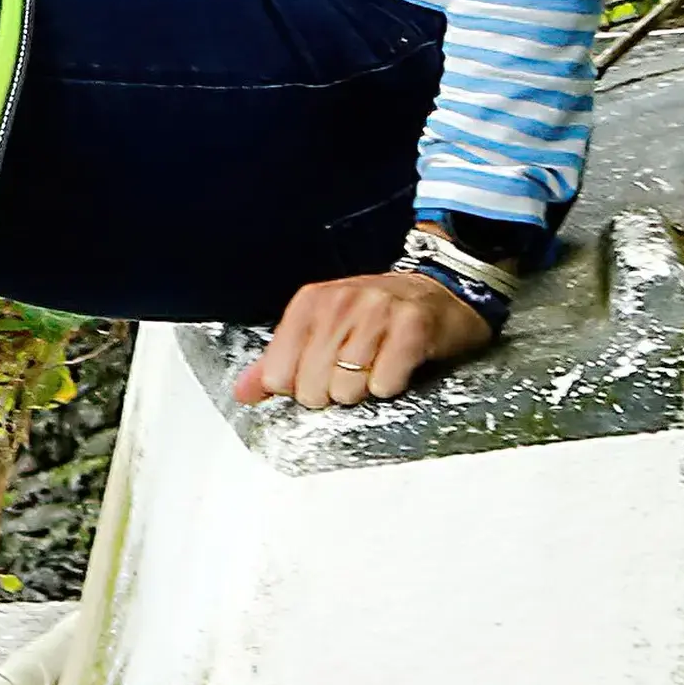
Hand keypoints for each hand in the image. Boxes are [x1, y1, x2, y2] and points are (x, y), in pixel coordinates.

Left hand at [231, 270, 491, 410]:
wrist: (439, 292)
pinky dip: (392, 384)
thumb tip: (244, 393)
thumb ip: (279, 361)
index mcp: (309, 303)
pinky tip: (399, 365)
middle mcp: (339, 303)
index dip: (299, 387)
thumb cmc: (376, 316)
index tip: (320, 373)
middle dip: (333, 392)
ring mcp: (377, 312)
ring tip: (378, 364)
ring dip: (365, 389)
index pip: (279, 374)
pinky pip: (385, 384)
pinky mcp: (412, 328)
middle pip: (312, 389)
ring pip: (348, 390)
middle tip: (354, 370)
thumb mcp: (322, 328)